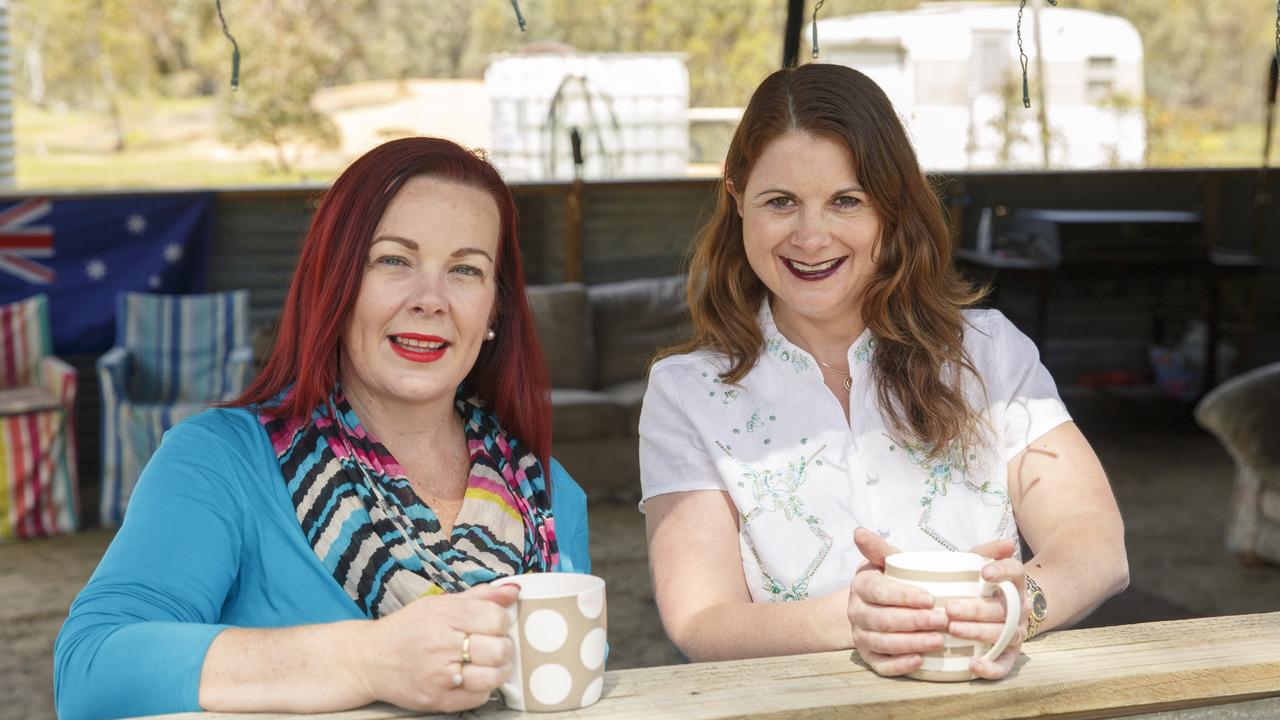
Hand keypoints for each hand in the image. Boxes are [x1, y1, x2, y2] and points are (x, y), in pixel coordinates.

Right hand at [349, 582, 519, 711]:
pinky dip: (482, 688)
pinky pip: (479, 698)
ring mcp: (439, 676)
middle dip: (503, 646)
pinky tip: (472, 677)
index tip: (496, 623)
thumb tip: (513, 590)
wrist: (371, 660)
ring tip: (488, 663)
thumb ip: (480, 596)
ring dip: (498, 670)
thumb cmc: (408, 629)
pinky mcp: (437, 700)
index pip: (496, 618)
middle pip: (499, 649)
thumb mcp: (440, 604)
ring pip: (493, 677)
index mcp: (444, 615)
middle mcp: (442, 645)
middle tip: (494, 644)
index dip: (502, 621)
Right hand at [847, 527, 949, 676]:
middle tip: (943, 620)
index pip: (879, 591)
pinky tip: (920, 660)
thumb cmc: (889, 579)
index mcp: (861, 585)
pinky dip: (900, 665)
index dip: (903, 596)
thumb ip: (879, 547)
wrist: (872, 606)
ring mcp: (860, 636)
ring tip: (938, 641)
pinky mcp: (868, 657)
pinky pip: (881, 665)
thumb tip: (859, 531)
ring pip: (883, 643)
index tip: (930, 599)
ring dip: (911, 643)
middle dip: (914, 621)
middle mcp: (856, 612)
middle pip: (882, 620)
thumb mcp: (885, 560)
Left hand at [945, 538, 1026, 679]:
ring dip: (979, 633)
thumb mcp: (980, 564)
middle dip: (976, 609)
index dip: (1002, 571)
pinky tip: (973, 664)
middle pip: (1003, 609)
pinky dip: (991, 668)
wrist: (996, 609)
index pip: (1015, 572)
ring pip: (1004, 635)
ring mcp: (1017, 633)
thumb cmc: (979, 586)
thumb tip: (1007, 542)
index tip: (984, 573)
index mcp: (1014, 583)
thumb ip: (988, 552)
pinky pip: (1004, 665)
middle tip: (950, 608)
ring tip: (954, 629)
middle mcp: (1020, 608)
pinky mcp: (1009, 655)